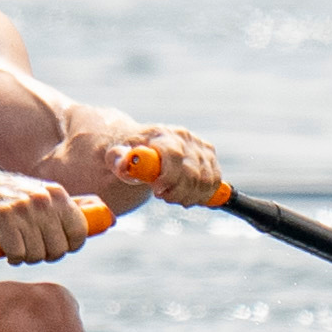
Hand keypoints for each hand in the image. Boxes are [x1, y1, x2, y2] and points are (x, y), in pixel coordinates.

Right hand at [0, 168, 95, 263]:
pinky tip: (4, 245)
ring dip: (25, 256)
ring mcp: (21, 207)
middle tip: (31, 245)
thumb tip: (110, 220)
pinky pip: (17, 253)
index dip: (68, 245)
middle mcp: (42, 198)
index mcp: (58, 193)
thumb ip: (76, 209)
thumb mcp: (46, 197)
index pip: (79, 233)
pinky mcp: (1, 218)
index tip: (55, 244)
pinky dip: (10, 255)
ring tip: (17, 243)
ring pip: (37, 254)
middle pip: (58, 249)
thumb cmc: (15, 198)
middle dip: (44, 253)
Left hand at [102, 124, 219, 204]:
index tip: (157, 192)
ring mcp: (200, 146)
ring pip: (206, 180)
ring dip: (189, 196)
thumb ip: (117, 159)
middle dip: (178, 192)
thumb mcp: (116, 155)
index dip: (169, 177)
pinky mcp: (210, 155)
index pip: (174, 154)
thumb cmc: (128, 151)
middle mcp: (184, 137)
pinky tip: (186, 196)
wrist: (142, 143)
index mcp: (161, 134)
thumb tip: (124, 164)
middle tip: (163, 197)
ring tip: (172, 196)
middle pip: (192, 172)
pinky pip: (215, 182)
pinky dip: (202, 195)